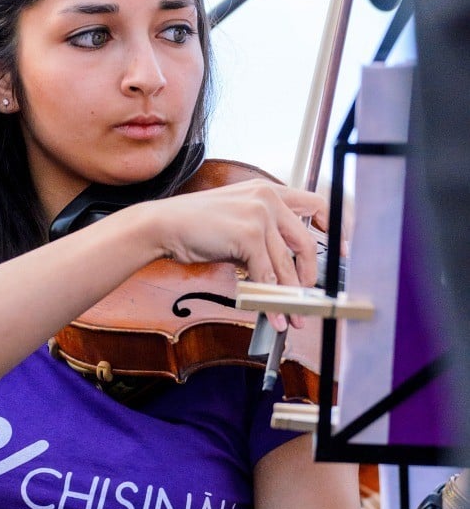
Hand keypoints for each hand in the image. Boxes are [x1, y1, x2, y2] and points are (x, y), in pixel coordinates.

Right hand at [149, 179, 328, 327]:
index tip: (344, 251)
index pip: (315, 204)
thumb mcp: (237, 220)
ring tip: (291, 317)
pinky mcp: (249, 234)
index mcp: (268, 191)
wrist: (164, 225)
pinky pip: (267, 276)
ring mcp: (259, 215)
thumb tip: (286, 270)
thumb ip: (263, 234)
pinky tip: (271, 315)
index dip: (334, 229)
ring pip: (286, 266)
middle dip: (309, 278)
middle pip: (306, 243)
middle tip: (307, 299)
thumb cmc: (196, 225)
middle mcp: (268, 198)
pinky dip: (270, 301)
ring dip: (289, 298)